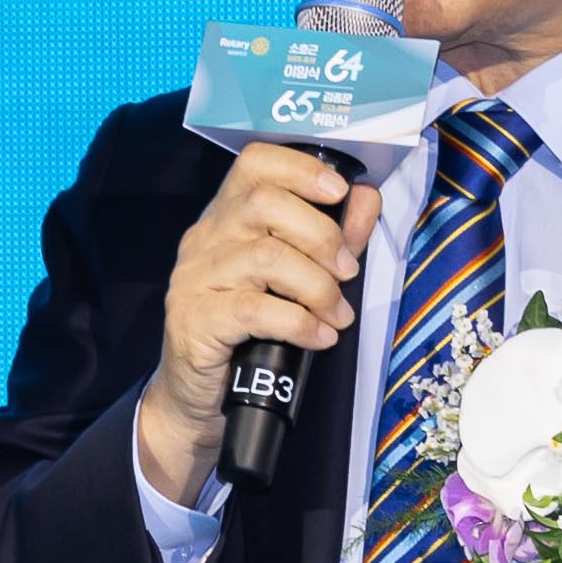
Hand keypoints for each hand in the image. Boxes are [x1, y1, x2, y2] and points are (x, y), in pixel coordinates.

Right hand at [136, 141, 381, 506]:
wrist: (197, 398)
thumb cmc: (249, 333)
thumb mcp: (297, 278)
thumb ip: (332, 236)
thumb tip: (367, 198)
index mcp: (227, 217)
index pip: (255, 163)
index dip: (301, 168)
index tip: (340, 193)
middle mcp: (206, 238)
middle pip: (265, 204)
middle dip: (321, 236)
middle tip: (348, 273)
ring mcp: (195, 278)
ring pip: (265, 257)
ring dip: (317, 286)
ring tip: (338, 315)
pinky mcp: (195, 320)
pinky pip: (255, 309)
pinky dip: (299, 322)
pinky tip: (320, 337)